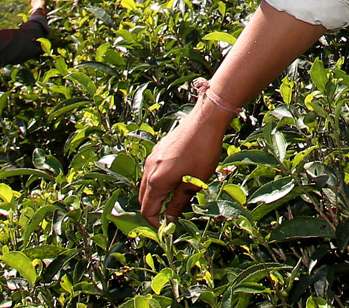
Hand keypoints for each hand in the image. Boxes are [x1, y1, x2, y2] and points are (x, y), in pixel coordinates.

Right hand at [137, 105, 229, 224]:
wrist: (205, 121)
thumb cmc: (203, 152)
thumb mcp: (195, 183)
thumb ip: (179, 203)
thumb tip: (169, 220)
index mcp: (156, 181)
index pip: (147, 210)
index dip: (155, 223)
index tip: (167, 228)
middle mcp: (149, 169)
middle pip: (143, 198)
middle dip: (154, 210)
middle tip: (170, 217)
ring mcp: (151, 158)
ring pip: (147, 184)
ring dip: (156, 195)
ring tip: (175, 199)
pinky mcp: (157, 150)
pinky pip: (152, 172)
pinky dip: (158, 182)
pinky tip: (176, 180)